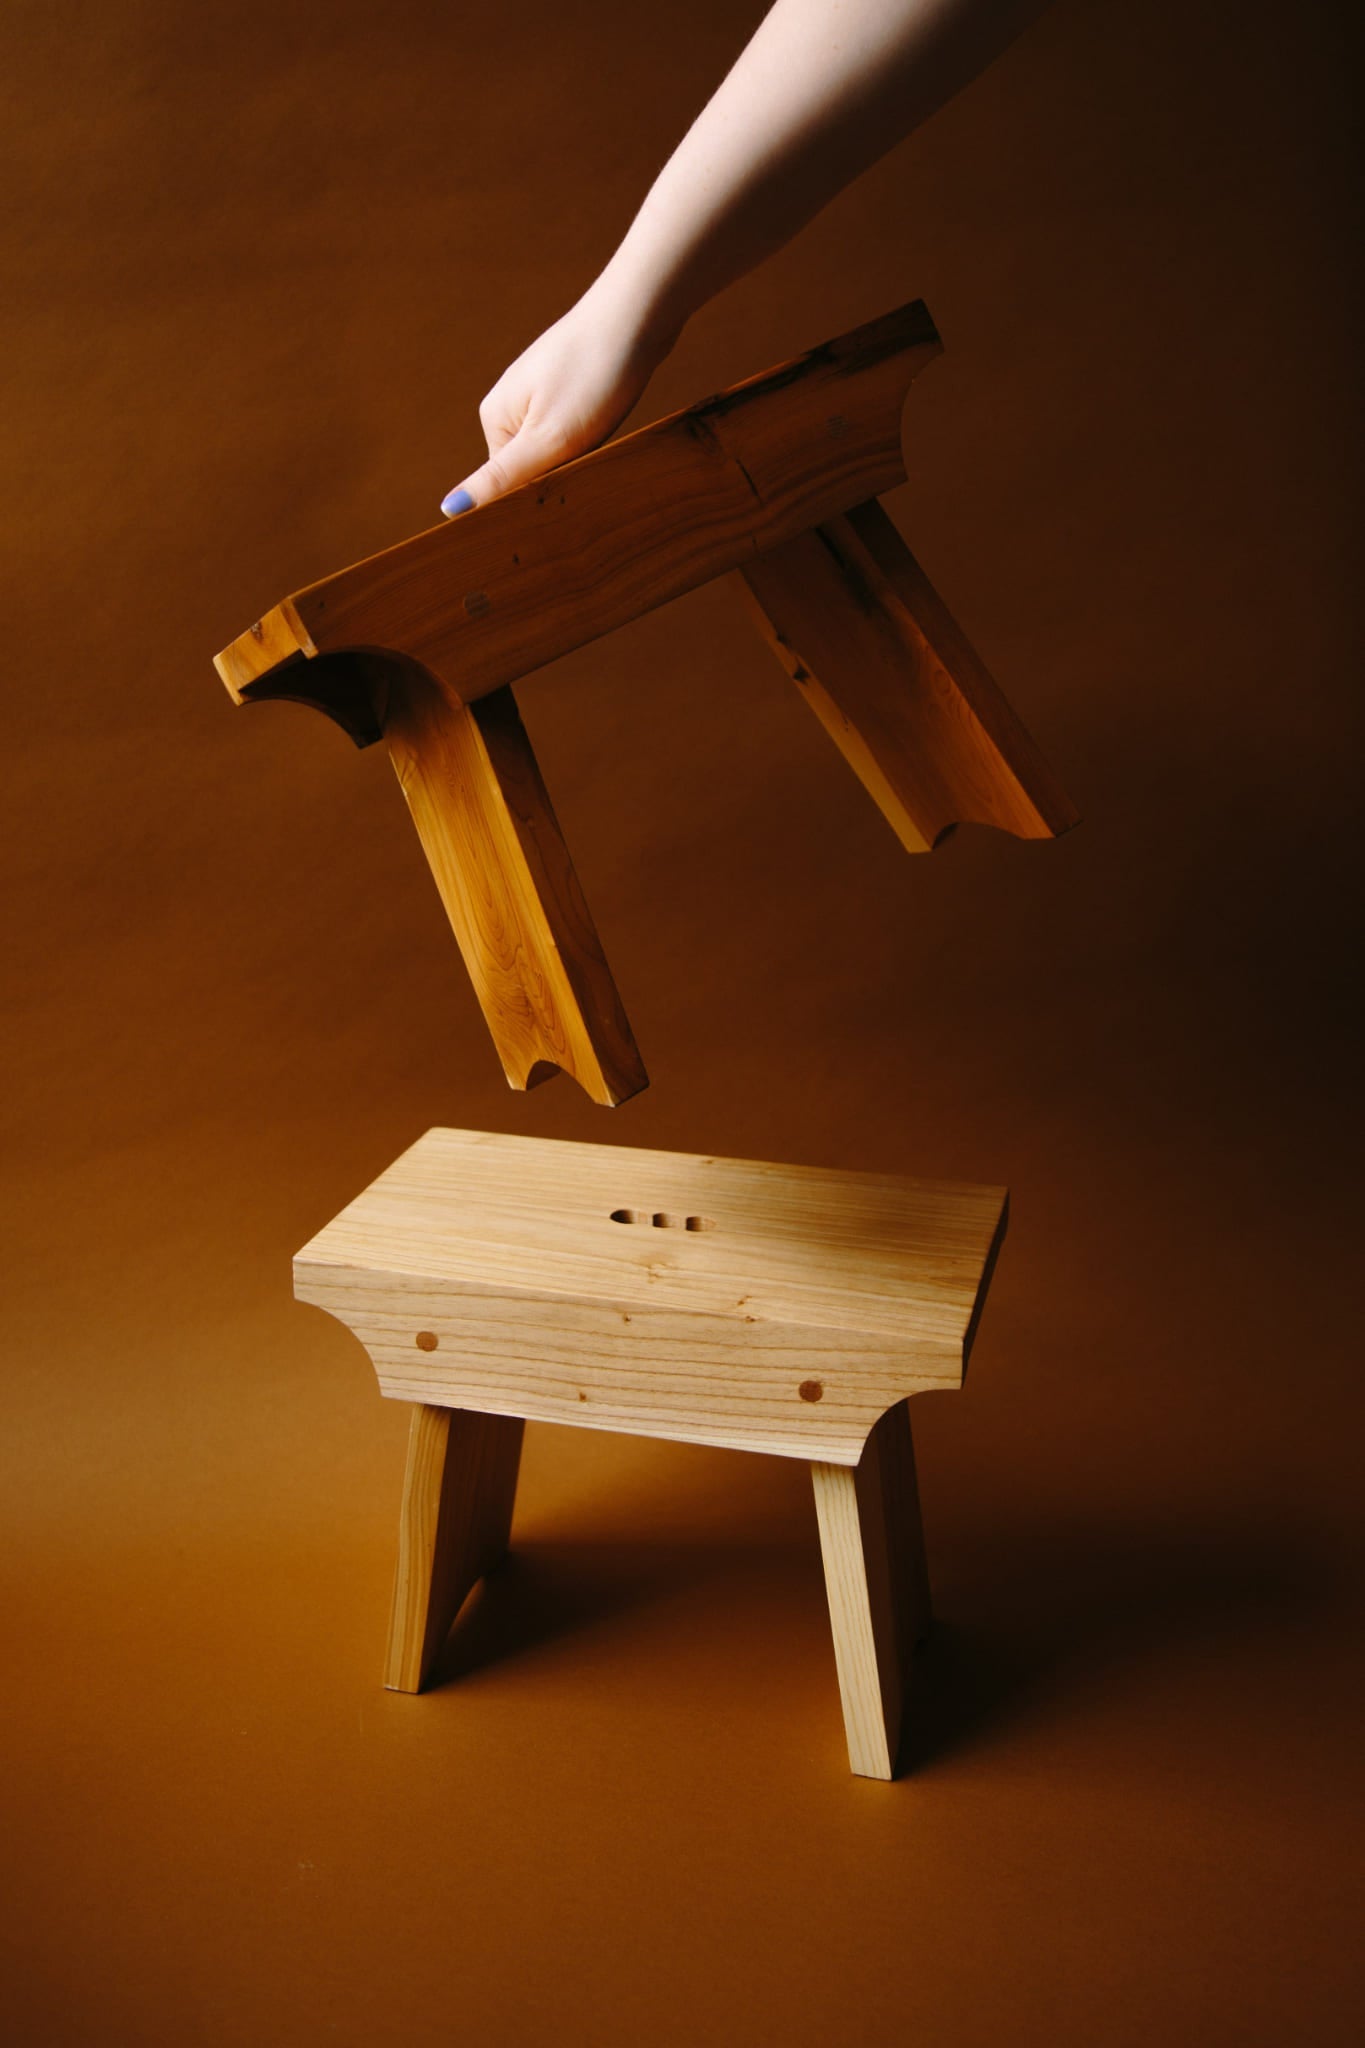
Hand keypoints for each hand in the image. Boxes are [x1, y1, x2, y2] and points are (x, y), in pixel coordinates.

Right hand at [439, 281, 679, 516]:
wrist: (636, 316)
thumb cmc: (591, 377)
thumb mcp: (545, 439)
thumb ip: (500, 478)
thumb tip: (448, 508)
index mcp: (494, 419)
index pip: (508, 483)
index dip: (540, 490)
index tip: (568, 478)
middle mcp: (511, 404)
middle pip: (535, 465)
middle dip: (563, 468)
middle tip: (590, 448)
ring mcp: (541, 390)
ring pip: (561, 447)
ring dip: (584, 449)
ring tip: (603, 425)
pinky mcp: (570, 383)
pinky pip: (579, 424)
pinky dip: (596, 428)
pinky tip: (610, 413)